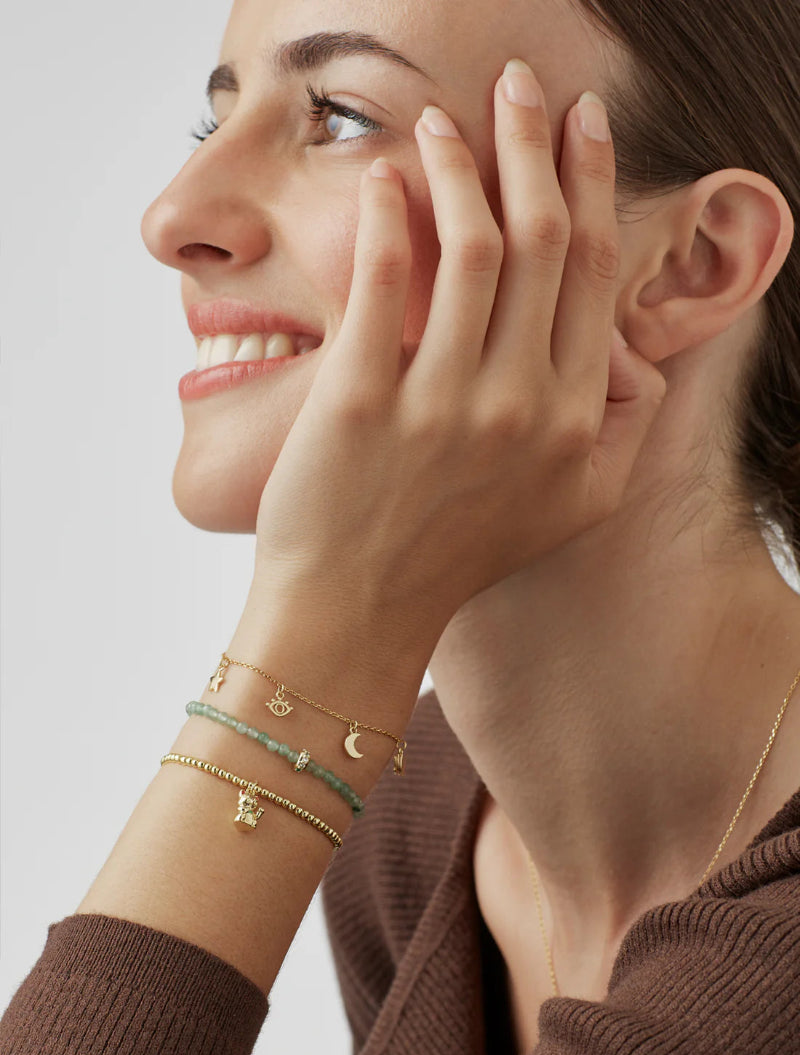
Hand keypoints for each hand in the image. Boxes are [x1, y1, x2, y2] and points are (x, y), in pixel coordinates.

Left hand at [253, 62, 665, 638]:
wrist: (358, 612)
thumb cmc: (457, 555)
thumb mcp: (573, 510)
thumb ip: (619, 430)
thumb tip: (634, 356)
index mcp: (574, 419)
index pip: (592, 271)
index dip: (590, 183)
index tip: (581, 126)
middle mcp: (521, 405)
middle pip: (542, 239)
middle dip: (534, 142)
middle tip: (519, 86)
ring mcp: (443, 403)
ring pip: (472, 243)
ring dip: (461, 162)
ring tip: (438, 121)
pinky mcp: (364, 400)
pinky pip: (386, 279)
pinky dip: (388, 213)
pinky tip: (385, 176)